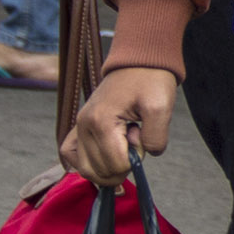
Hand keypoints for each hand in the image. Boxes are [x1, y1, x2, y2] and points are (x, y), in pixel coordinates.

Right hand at [62, 67, 178, 184]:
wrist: (140, 62)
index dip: (136, 160)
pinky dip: (87, 164)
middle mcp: (84, 126)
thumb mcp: (162, 107)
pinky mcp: (79, 126)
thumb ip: (155, 137)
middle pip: (100, 171)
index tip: (141, 136)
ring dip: (108, 167)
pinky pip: (71, 155)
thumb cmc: (151, 81)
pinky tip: (104, 157)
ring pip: (86, 170)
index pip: (117, 165)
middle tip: (134, 141)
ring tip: (123, 144)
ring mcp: (79, 126)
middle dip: (123, 166)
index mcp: (101, 122)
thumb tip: (146, 155)